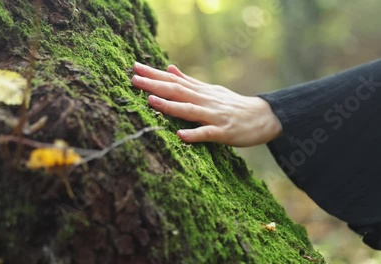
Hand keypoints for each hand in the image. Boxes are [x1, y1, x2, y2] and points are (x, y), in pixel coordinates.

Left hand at [131, 62, 281, 146]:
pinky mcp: (223, 132)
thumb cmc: (232, 105)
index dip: (154, 74)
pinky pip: (207, 133)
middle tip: (134, 79)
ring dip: (170, 105)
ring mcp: (213, 116)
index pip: (173, 80)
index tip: (135, 67)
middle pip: (177, 91)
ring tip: (151, 100)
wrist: (264, 117)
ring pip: (189, 110)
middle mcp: (204, 100)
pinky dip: (193, 134)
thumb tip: (169, 68)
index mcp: (200, 91)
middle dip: (155, 85)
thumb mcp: (210, 90)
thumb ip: (189, 81)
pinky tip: (180, 134)